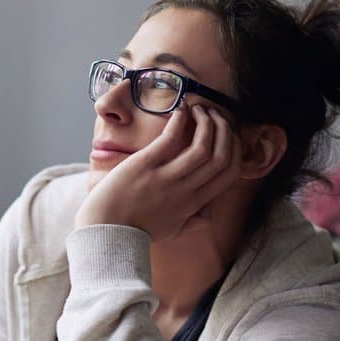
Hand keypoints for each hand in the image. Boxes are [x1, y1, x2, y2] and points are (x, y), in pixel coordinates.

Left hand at [76, 104, 241, 240]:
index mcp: (193, 204)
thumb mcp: (169, 231)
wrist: (104, 231)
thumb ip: (191, 223)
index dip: (235, 149)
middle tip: (214, 115)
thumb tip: (208, 218)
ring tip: (199, 109)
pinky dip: (181, 120)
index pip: (229, 173)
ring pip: (202, 146)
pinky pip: (170, 139)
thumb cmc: (134, 230)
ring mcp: (164, 179)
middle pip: (220, 156)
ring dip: (206, 121)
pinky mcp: (143, 166)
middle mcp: (184, 191)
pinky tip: (181, 109)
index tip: (227, 134)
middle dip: (224, 130)